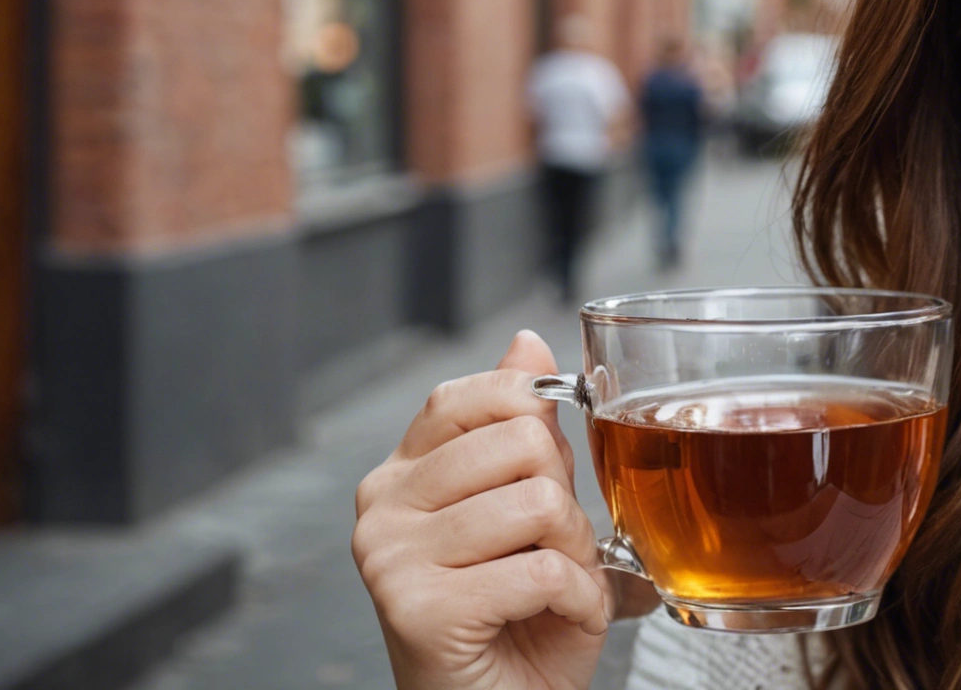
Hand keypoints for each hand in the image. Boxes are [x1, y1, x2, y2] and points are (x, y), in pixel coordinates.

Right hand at [353, 330, 650, 689]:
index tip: (550, 467)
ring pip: (537, 503)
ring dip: (578, 554)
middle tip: (558, 549)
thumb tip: (527, 340)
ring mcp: (390, 558)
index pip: (469, 395)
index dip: (532, 415)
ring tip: (559, 586)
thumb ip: (524, 428)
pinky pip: (540, 570)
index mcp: (401, 474)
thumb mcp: (531, 509)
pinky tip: (560, 617)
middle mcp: (381, 507)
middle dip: (568, 500)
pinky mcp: (416, 609)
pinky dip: (579, 599)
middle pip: (521, 441)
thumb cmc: (517, 620)